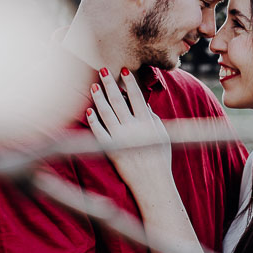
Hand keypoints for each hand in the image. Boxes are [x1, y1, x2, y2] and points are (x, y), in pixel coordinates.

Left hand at [86, 68, 172, 189]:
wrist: (152, 183)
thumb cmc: (160, 159)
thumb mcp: (163, 135)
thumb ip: (153, 118)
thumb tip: (145, 104)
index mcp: (147, 122)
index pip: (137, 97)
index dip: (130, 82)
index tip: (123, 70)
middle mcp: (133, 128)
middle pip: (118, 101)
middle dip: (110, 84)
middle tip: (103, 70)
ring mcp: (120, 138)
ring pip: (106, 113)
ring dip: (99, 98)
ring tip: (94, 86)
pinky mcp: (110, 149)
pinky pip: (99, 132)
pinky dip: (93, 121)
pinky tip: (89, 110)